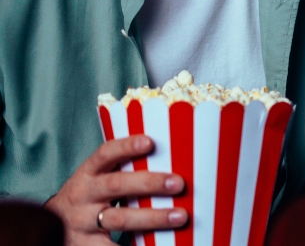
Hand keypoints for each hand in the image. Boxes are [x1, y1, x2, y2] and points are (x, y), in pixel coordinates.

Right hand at [46, 135, 187, 244]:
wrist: (51, 225)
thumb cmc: (89, 196)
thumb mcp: (96, 179)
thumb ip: (123, 170)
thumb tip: (172, 158)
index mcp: (88, 173)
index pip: (105, 154)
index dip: (126, 147)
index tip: (149, 142)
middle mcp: (82, 195)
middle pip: (116, 186)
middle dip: (149, 183)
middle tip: (178, 183)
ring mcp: (82, 221)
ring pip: (119, 218)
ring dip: (152, 218)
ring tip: (180, 216)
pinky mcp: (85, 245)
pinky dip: (137, 245)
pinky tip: (159, 243)